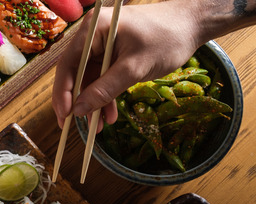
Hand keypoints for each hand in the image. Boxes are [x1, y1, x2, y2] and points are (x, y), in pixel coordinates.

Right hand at [52, 1, 201, 129]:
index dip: (63, 93)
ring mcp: (103, 44)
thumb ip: (105, 89)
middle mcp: (93, 35)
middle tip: (77, 125)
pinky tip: (110, 114)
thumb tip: (78, 110)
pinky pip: (103, 77)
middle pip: (76, 73)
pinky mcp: (113, 53)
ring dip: (94, 102)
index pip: (68, 64)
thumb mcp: (134, 68)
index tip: (65, 116)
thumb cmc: (166, 38)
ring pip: (90, 79)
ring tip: (100, 126)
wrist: (192, 25)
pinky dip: (106, 95)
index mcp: (94, 30)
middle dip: (80, 101)